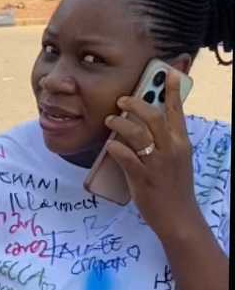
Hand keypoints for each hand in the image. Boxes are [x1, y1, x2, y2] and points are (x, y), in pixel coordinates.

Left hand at [104, 71, 202, 239]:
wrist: (178, 216)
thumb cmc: (173, 186)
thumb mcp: (176, 159)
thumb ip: (165, 141)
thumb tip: (148, 124)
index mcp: (181, 143)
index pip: (177, 111)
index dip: (172, 91)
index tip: (167, 73)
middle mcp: (171, 150)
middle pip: (153, 117)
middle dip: (135, 103)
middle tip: (121, 100)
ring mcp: (157, 164)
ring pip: (137, 134)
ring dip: (120, 124)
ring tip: (109, 121)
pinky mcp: (143, 179)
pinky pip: (126, 157)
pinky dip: (115, 148)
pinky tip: (108, 145)